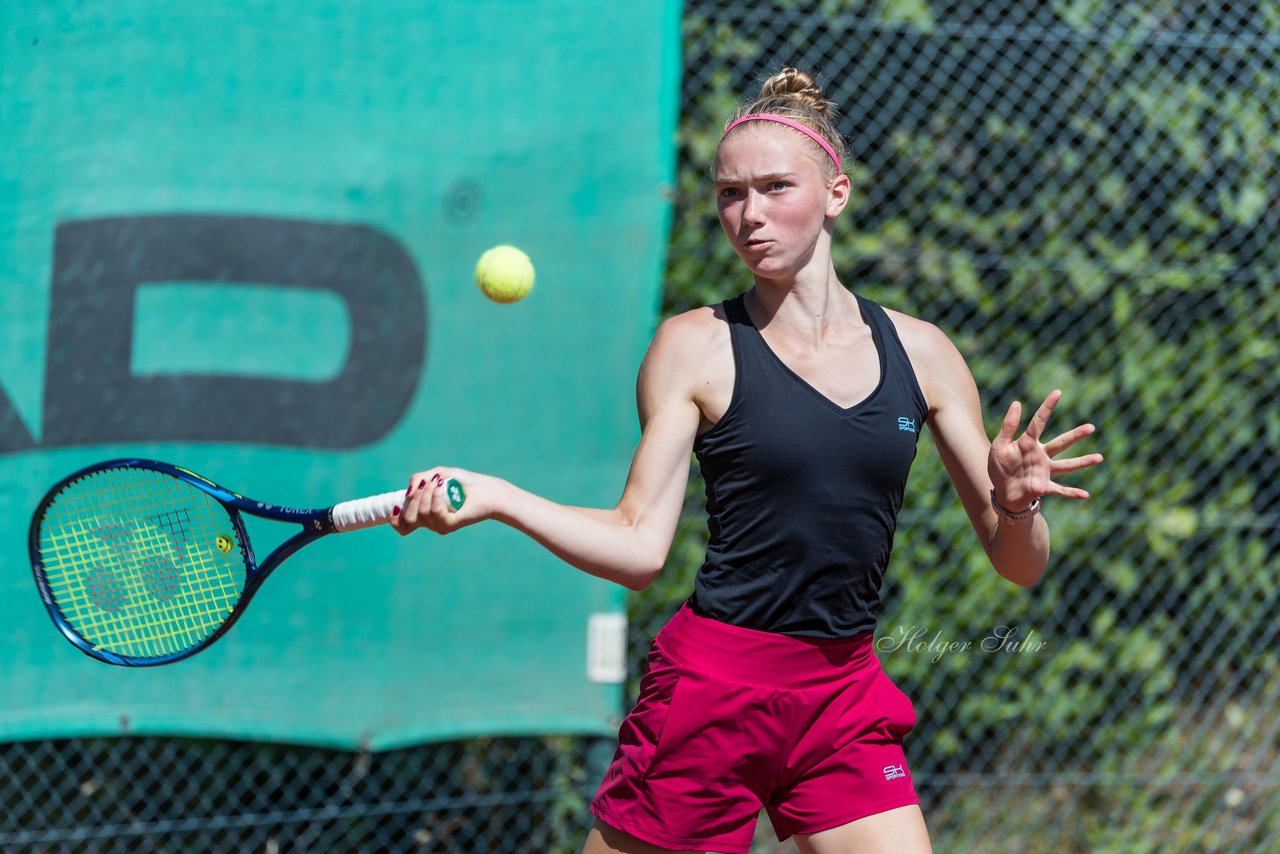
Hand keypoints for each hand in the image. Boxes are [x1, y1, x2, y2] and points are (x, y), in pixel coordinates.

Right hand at [390, 467, 490, 535]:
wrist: (486, 489)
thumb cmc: (462, 482)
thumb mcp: (436, 474)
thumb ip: (418, 479)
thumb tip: (408, 493)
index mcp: (425, 514)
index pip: (403, 526)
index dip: (395, 519)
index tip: (396, 506)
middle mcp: (431, 522)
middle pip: (408, 519)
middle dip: (414, 498)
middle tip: (427, 484)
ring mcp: (440, 525)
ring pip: (420, 514)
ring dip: (426, 493)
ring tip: (439, 482)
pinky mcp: (450, 525)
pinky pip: (434, 512)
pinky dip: (435, 496)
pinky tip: (441, 487)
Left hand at [988, 389, 1102, 510]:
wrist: (1002, 491)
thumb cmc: (1000, 466)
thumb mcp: (999, 445)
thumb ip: (1008, 426)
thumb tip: (1017, 403)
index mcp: (1028, 443)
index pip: (1039, 422)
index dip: (1047, 407)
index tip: (1057, 392)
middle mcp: (1041, 455)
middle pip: (1061, 443)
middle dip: (1075, 436)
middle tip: (1091, 427)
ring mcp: (1044, 471)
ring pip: (1066, 465)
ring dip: (1082, 462)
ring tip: (1099, 457)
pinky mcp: (1043, 487)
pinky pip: (1060, 490)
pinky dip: (1072, 493)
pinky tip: (1085, 494)